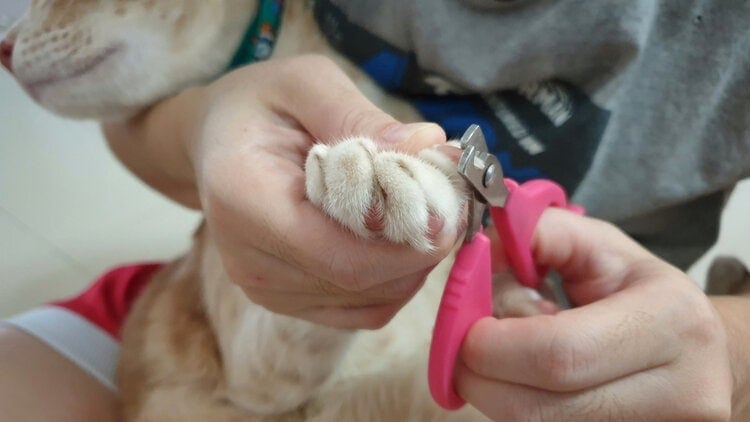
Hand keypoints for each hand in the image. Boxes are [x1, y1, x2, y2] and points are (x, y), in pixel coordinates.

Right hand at [191, 55, 454, 328]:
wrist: (216, 142)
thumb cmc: (259, 105)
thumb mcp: (306, 82)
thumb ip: (360, 116)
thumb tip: (428, 148)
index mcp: (243, 199)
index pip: (337, 252)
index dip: (403, 241)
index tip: (450, 207)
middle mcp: (249, 259)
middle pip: (360, 280)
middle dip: (419, 246)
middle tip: (451, 201)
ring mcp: (267, 288)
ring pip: (371, 298)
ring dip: (413, 261)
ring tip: (423, 211)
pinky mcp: (289, 301)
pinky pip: (365, 308)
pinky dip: (397, 278)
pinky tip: (399, 238)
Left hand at [456, 208, 738, 419]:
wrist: (696, 352)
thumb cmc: (637, 291)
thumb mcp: (596, 245)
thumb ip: (537, 234)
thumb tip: (478, 246)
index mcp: (670, 322)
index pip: (558, 353)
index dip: (493, 345)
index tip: (464, 327)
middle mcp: (682, 391)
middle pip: (540, 408)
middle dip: (481, 378)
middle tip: (464, 350)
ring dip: (499, 396)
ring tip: (505, 361)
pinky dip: (522, 409)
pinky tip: (527, 384)